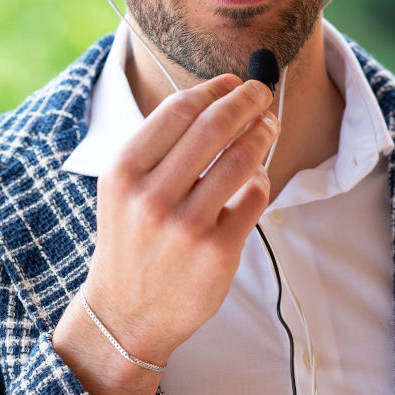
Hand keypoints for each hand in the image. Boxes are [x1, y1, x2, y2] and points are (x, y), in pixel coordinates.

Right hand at [52, 74, 277, 394]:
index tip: (232, 82)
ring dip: (263, 134)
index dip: (213, 89)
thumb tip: (215, 99)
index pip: (178, 111)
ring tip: (270, 127)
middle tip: (262, 93)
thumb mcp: (124, 190)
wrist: (127, 312)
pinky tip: (259, 178)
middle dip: (247, 100)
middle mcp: (152, 197)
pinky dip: (263, 181)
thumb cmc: (131, 242)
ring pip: (242, 160)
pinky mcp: (218, 252)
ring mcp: (187, 226)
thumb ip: (159, 148)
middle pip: (214, 127)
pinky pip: (255, 199)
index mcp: (124, 172)